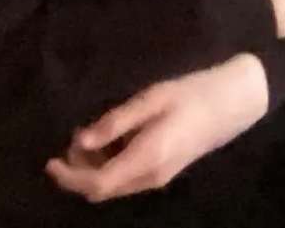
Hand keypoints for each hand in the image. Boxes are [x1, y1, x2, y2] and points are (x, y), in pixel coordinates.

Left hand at [45, 54, 268, 201]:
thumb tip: (81, 140)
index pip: (97, 184)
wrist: (234, 102)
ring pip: (114, 185)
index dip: (70, 177)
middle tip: (72, 137)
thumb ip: (116, 122)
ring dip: (93, 167)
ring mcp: (159, 177)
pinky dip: (109, 164)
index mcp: (146, 158)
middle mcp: (150, 177)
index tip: (50, 160)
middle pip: (102, 190)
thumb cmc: (192, 93)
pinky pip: (126, 177)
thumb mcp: (151, 99)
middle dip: (79, 170)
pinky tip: (109, 138)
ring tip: (88, 134)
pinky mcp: (163, 171)